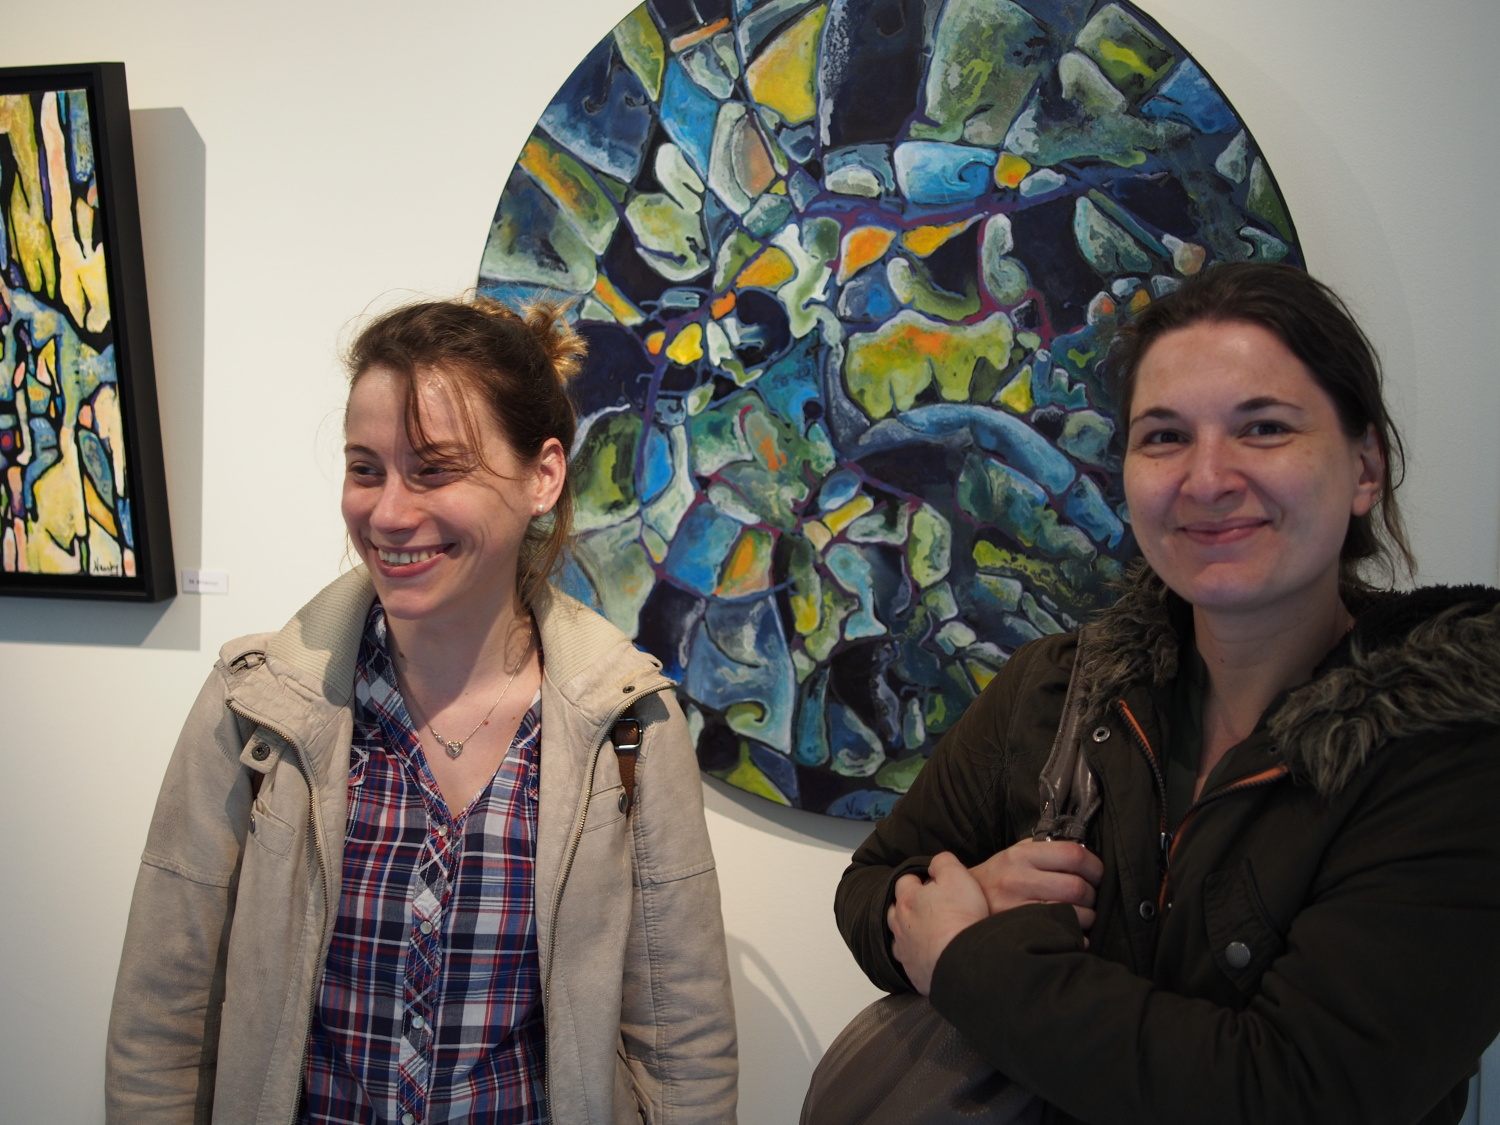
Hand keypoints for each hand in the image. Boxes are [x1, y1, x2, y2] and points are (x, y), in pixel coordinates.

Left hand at [886, 852, 988, 995]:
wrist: (963, 962)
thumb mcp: (957, 876)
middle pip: (896, 910)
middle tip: (925, 906)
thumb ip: (943, 863)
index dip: (918, 880)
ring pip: (898, 937)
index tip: (930, 882)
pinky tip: (927, 957)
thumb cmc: (960, 917)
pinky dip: (916, 957)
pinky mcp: (914, 973)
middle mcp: (901, 925)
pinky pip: (910, 963)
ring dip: (907, 932)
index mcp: (908, 900)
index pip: (905, 882)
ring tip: (923, 932)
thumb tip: (934, 863)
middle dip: (907, 906)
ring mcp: (905, 951)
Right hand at [968, 838, 1103, 930]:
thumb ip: (1043, 850)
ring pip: (1073, 912)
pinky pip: (1060, 933)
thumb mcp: (1013, 854)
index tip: (1097, 874)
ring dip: (1087, 916)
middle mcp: (1018, 878)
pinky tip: (1071, 931)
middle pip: (1077, 886)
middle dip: (1092, 894)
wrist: (959, 903)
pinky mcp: (1017, 929)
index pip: (1073, 854)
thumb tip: (1081, 852)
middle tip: (1090, 897)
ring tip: (1081, 915)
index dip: (1095, 866)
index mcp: (1021, 855)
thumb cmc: (996, 878)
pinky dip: (1075, 935)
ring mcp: (1016, 906)